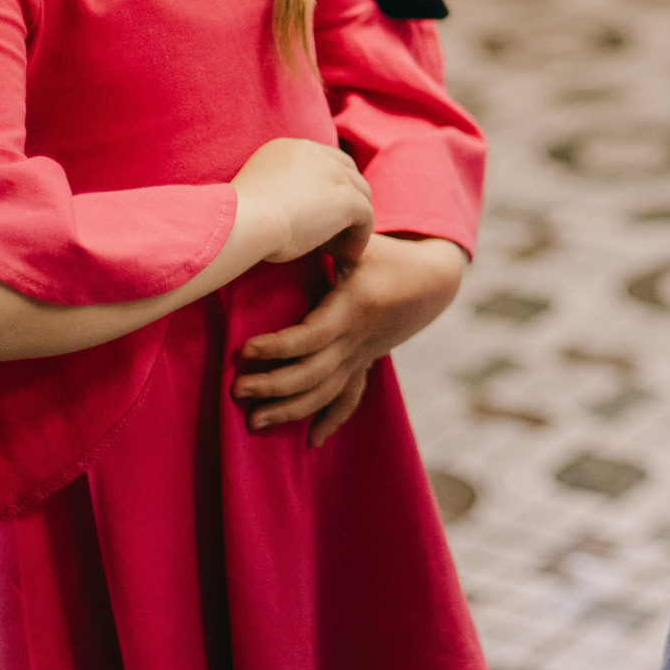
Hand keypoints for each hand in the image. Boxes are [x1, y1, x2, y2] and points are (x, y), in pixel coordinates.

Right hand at [231, 137, 372, 266]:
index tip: (322, 213)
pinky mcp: (347, 198)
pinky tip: (346, 256)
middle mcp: (316, 153)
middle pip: (348, 173)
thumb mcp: (258, 192)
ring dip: (354, 221)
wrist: (241, 222)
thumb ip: (279, 190)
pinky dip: (359, 238)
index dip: (328, 187)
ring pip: (361, 195)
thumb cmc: (237, 219)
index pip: (324, 162)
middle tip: (336, 231)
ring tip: (340, 248)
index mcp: (291, 148)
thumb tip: (290, 210)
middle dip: (346, 200)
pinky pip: (366, 217)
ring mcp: (335, 174)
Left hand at [234, 233, 464, 444]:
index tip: (244, 351)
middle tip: (237, 391)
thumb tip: (279, 229)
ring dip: (290, 411)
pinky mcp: (365, 363)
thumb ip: (326, 240)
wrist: (432, 280)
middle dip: (272, 387)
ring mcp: (362, 356)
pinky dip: (331, 419)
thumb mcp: (359, 245)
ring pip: (326, 393)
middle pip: (312, 375)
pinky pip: (349, 397)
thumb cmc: (387, 254)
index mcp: (351, 309)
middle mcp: (356, 340)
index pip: (309, 338)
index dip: (276, 348)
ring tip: (254, 422)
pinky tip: (311, 440)